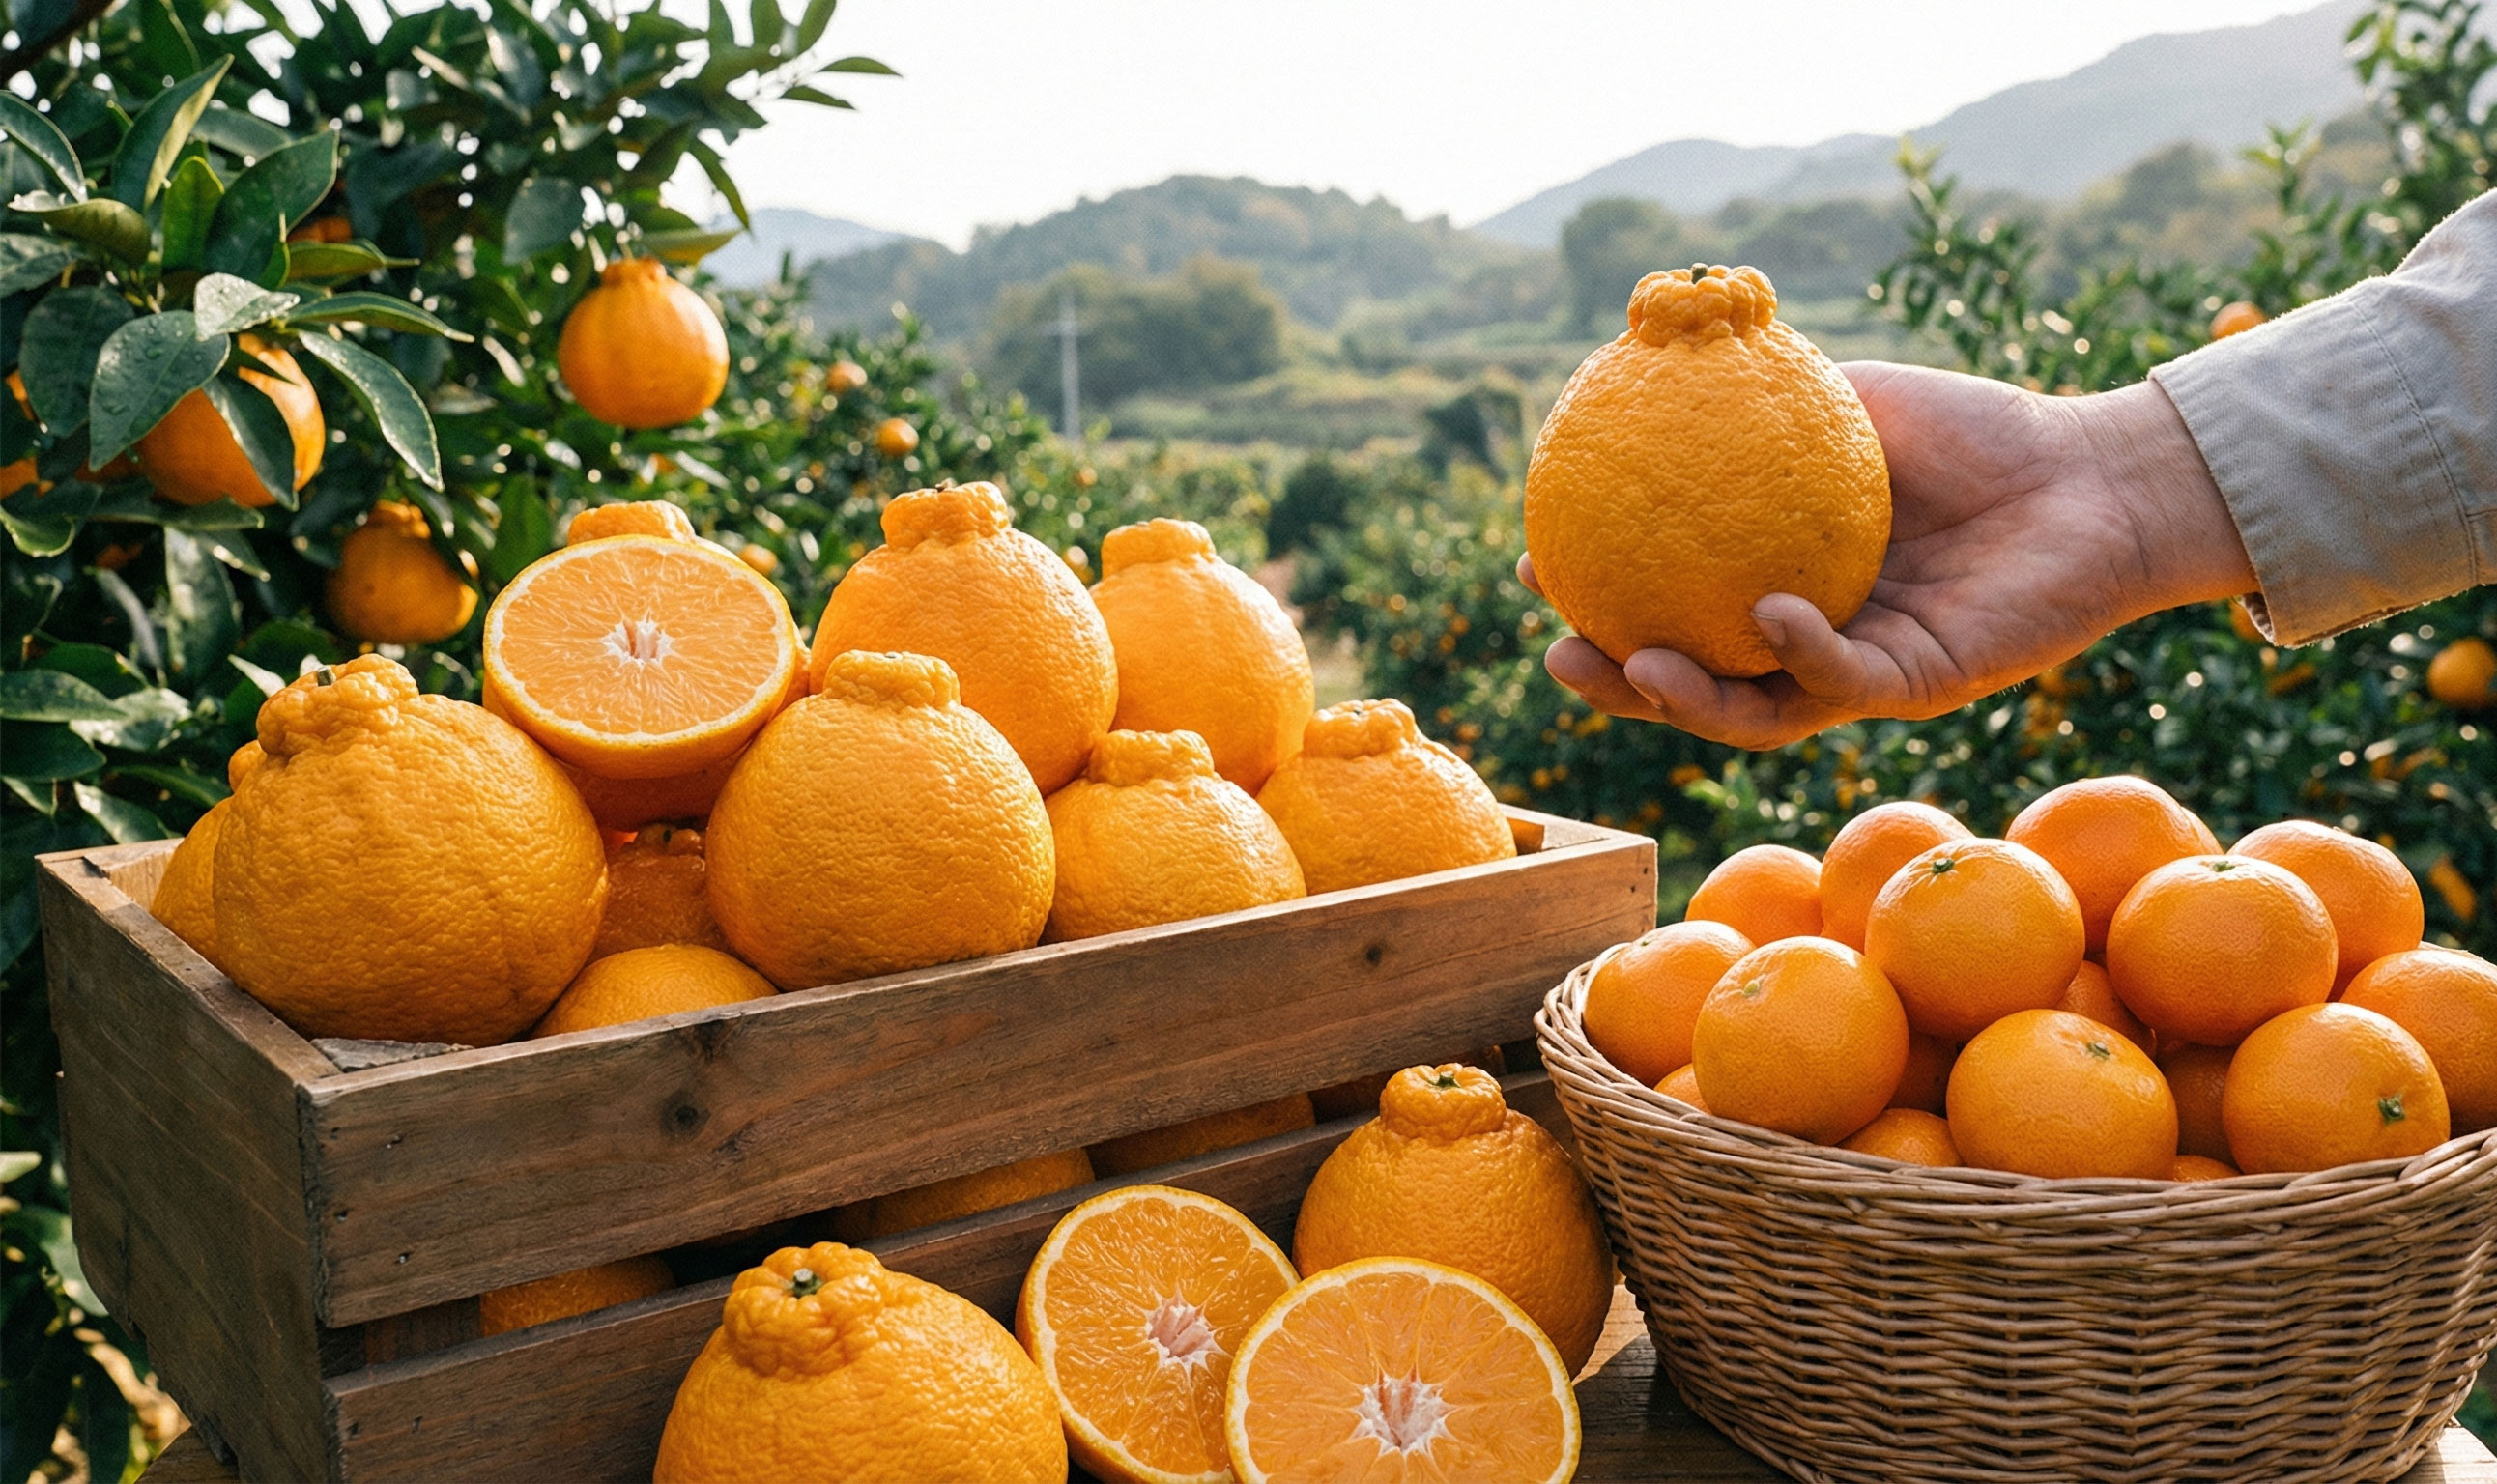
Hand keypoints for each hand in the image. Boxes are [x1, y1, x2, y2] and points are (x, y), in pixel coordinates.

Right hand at [1526, 363, 2255, 748]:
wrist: (2089, 476)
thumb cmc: (1973, 431)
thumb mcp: (1847, 397)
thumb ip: (1759, 392)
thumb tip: (1660, 335)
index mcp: (1774, 579)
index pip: (1668, 604)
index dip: (1599, 599)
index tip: (1536, 568)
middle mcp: (1805, 638)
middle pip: (1692, 682)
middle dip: (1618, 685)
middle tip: (1559, 656)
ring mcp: (1858, 671)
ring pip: (1753, 709)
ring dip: (1688, 701)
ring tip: (1636, 667)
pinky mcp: (1919, 687)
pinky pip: (1843, 680)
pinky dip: (1801, 653)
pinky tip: (1770, 614)